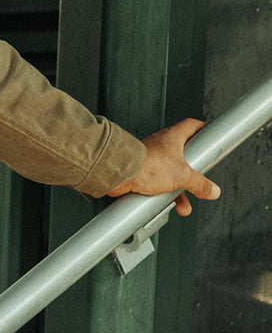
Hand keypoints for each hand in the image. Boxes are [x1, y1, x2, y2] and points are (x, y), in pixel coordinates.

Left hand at [106, 118, 220, 215]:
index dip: (202, 129)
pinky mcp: (141, 171)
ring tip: (183, 206)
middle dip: (193, 174)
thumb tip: (213, 190)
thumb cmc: (147, 165)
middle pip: (183, 156)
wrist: (119, 174)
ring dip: (178, 191)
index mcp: (172, 137)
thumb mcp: (182, 175)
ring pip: (170, 174)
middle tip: (200, 182)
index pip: (191, 125)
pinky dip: (163, 195)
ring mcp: (151, 158)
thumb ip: (200, 183)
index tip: (211, 136)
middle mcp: (161, 146)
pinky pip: (156, 183)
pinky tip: (165, 206)